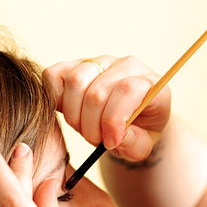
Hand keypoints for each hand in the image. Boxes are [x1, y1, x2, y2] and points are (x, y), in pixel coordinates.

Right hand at [43, 55, 170, 161]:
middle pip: (97, 92)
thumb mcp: (144, 145)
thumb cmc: (138, 132)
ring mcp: (101, 61)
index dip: (113, 120)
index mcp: (151, 84)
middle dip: (91, 126)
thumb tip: (120, 136)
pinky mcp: (76, 63)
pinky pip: (55, 75)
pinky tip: (70, 113)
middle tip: (96, 139)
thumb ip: (136, 145)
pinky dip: (56, 99)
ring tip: (84, 128)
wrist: (129, 121)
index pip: (127, 90)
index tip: (110, 142)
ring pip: (75, 81)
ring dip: (74, 115)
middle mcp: (127, 65)